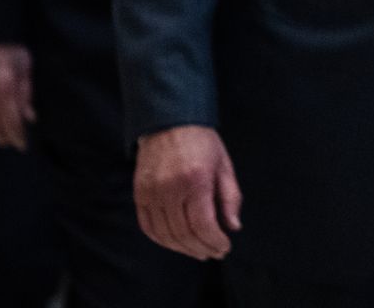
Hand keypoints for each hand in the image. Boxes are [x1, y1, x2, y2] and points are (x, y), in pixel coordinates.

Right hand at [133, 125, 241, 260]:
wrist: (170, 121)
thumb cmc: (202, 143)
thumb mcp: (224, 165)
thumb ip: (230, 197)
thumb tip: (233, 227)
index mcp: (195, 180)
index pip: (203, 224)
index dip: (214, 241)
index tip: (224, 247)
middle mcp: (170, 188)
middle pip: (184, 233)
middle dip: (201, 248)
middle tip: (214, 253)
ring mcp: (151, 192)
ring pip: (165, 234)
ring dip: (182, 248)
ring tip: (198, 251)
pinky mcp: (140, 193)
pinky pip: (148, 226)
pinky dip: (162, 239)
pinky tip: (175, 243)